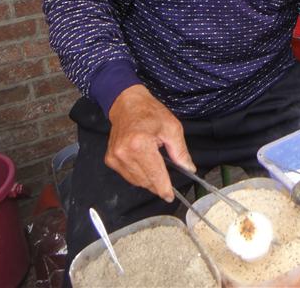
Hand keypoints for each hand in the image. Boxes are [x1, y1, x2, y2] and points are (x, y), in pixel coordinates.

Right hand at [106, 84, 194, 201]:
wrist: (126, 104)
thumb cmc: (149, 112)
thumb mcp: (172, 128)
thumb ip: (180, 151)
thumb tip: (188, 168)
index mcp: (140, 144)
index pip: (155, 175)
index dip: (164, 188)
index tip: (169, 196)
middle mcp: (124, 153)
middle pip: (145, 181)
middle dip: (158, 184)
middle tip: (167, 182)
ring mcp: (115, 157)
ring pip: (136, 181)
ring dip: (148, 180)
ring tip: (154, 164)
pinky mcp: (110, 159)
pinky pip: (127, 176)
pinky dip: (138, 175)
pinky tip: (144, 163)